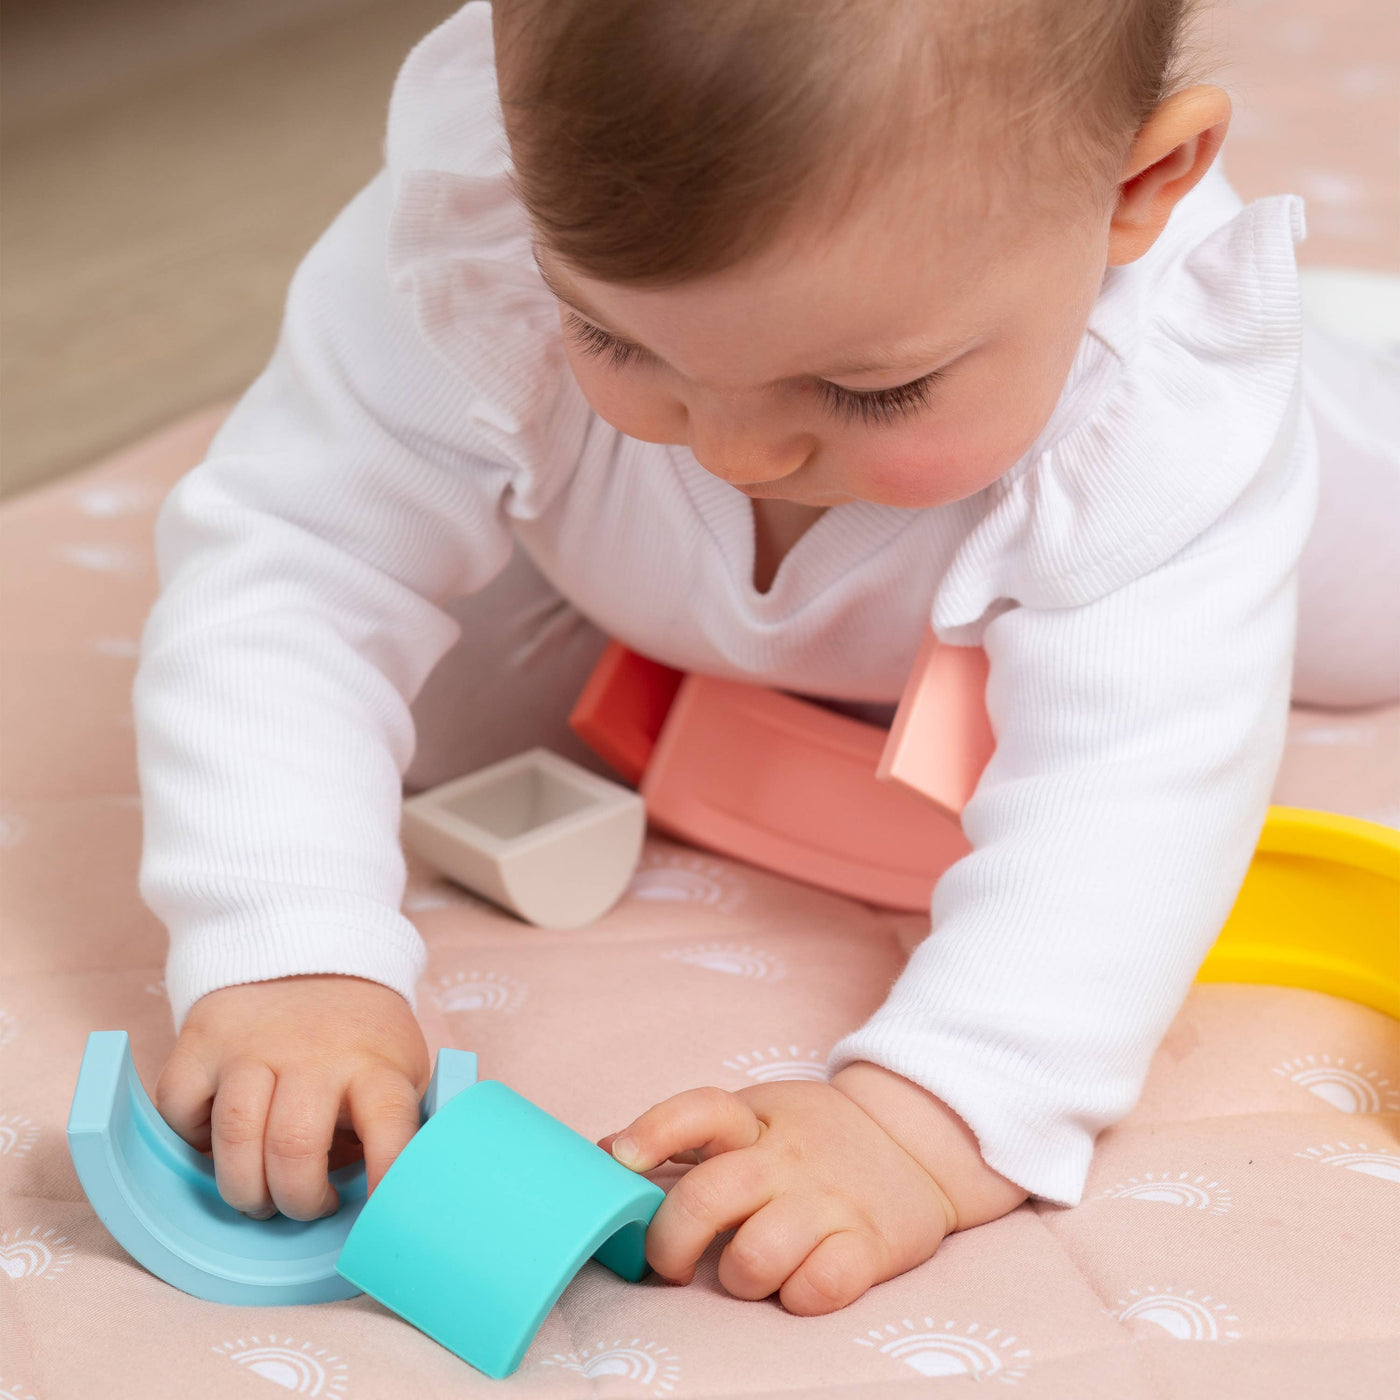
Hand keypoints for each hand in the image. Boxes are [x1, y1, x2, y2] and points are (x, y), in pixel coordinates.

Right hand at [154, 974, 429, 1220]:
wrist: (307, 952)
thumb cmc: (358, 1037)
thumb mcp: (399, 1069)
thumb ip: (398, 1125)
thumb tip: (396, 1200)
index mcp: (374, 1064)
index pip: (389, 1123)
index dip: (387, 1175)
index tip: (384, 1217)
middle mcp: (313, 1053)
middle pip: (294, 1144)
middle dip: (296, 1198)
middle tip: (304, 1206)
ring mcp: (252, 1045)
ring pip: (235, 1133)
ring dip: (244, 1187)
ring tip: (259, 1194)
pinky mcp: (201, 1042)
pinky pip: (179, 1109)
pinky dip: (191, 1143)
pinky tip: (216, 1148)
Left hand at [599, 1061, 1026, 1314]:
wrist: (917, 1143)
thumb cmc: (815, 1138)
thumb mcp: (756, 1119)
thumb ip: (685, 1137)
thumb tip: (602, 1150)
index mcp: (755, 1121)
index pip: (698, 1111)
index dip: (653, 1132)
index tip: (620, 1160)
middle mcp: (788, 1158)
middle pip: (708, 1198)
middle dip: (669, 1244)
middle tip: (667, 1265)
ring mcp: (829, 1201)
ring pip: (755, 1257)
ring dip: (738, 1278)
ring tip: (747, 1272)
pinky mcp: (871, 1245)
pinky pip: (818, 1288)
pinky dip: (799, 1297)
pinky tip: (799, 1282)